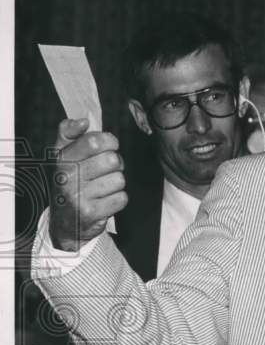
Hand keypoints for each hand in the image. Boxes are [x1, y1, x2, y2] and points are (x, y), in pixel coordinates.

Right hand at [49, 118, 126, 250]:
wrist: (65, 222)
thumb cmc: (70, 183)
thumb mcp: (64, 156)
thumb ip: (69, 133)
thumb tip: (82, 121)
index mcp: (62, 160)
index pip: (96, 141)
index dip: (110, 142)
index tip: (109, 146)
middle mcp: (67, 177)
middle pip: (112, 160)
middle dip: (115, 165)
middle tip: (105, 172)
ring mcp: (77, 196)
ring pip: (119, 179)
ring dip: (116, 183)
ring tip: (103, 188)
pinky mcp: (90, 213)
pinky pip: (121, 198)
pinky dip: (117, 200)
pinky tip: (105, 201)